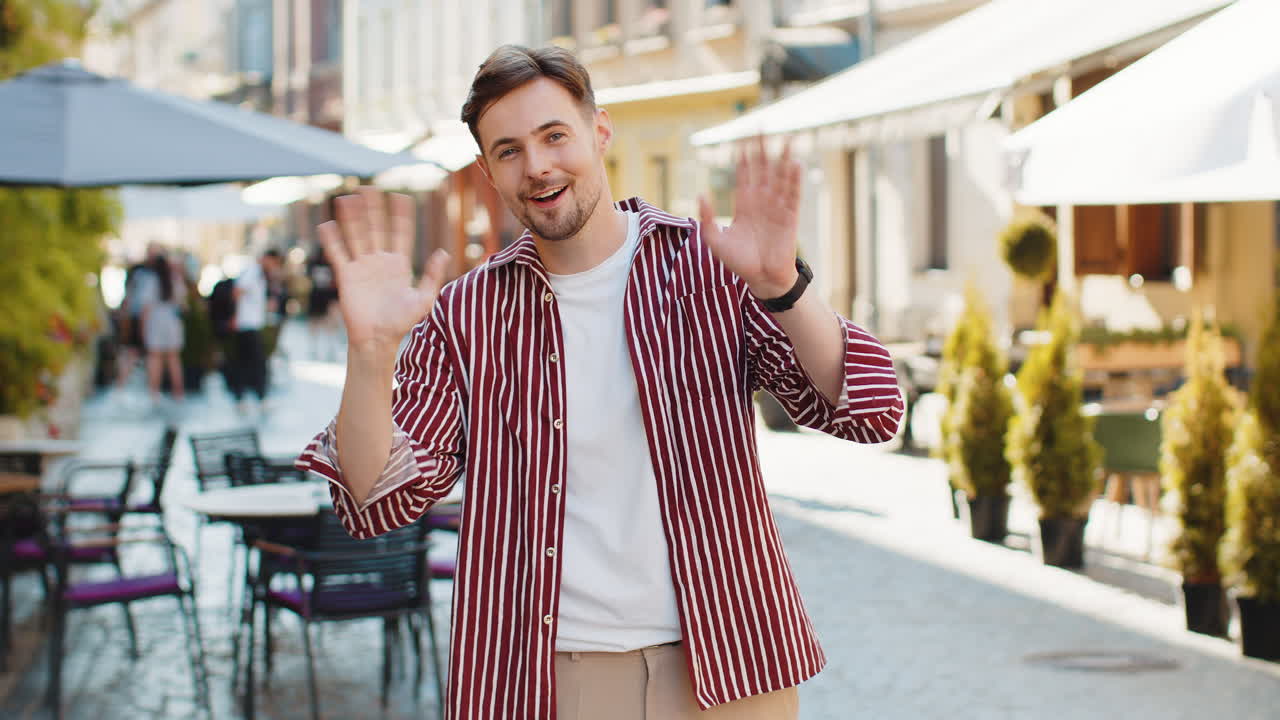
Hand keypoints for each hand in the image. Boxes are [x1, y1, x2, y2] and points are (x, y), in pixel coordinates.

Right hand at [317, 187, 449, 354]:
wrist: (378, 339)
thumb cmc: (402, 322)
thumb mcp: (424, 299)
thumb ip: (433, 276)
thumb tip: (443, 252)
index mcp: (400, 264)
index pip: (400, 233)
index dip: (401, 216)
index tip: (401, 197)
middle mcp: (380, 261)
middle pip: (376, 228)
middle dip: (373, 209)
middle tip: (369, 188)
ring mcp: (362, 267)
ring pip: (357, 236)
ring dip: (352, 218)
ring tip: (347, 198)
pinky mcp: (347, 276)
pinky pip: (338, 254)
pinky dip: (333, 240)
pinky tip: (328, 224)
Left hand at [698, 135, 802, 297]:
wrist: (761, 279)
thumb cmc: (738, 262)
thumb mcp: (714, 240)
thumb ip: (708, 217)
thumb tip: (700, 194)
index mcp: (744, 204)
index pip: (743, 174)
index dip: (742, 156)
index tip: (741, 138)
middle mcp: (762, 201)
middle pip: (762, 167)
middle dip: (761, 147)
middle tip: (762, 125)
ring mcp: (777, 207)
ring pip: (780, 176)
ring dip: (783, 158)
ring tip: (787, 138)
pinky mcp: (790, 217)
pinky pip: (792, 194)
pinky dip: (794, 180)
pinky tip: (794, 163)